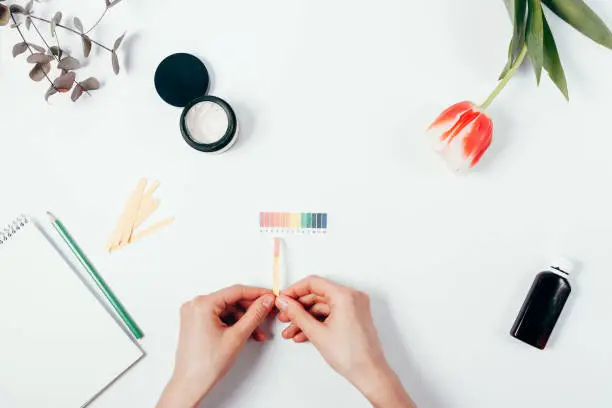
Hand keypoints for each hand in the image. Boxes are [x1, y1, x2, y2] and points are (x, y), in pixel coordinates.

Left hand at [157, 285, 274, 407]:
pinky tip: (245, 333)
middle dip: (250, 310)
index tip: (269, 296)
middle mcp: (195, 305)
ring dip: (243, 320)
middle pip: (231, 300)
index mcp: (202, 304)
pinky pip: (219, 316)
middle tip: (267, 313)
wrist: (191, 384)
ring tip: (256, 332)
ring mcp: (194, 314)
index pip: (236, 291)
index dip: (256, 293)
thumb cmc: (206, 364)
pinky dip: (233, 324)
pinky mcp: (196, 322)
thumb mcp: (237, 336)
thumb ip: (254, 315)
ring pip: (227, 310)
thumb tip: (265, 301)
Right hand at [276, 276, 414, 407]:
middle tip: (285, 317)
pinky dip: (317, 322)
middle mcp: (352, 297)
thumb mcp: (317, 333)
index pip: (313, 283)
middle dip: (299, 308)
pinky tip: (303, 334)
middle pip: (317, 295)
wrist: (369, 373)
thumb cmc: (351, 355)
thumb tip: (284, 303)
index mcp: (345, 295)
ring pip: (323, 307)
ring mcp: (354, 307)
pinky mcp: (354, 316)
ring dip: (306, 318)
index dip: (294, 290)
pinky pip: (331, 314)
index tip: (283, 299)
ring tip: (291, 331)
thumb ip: (297, 314)